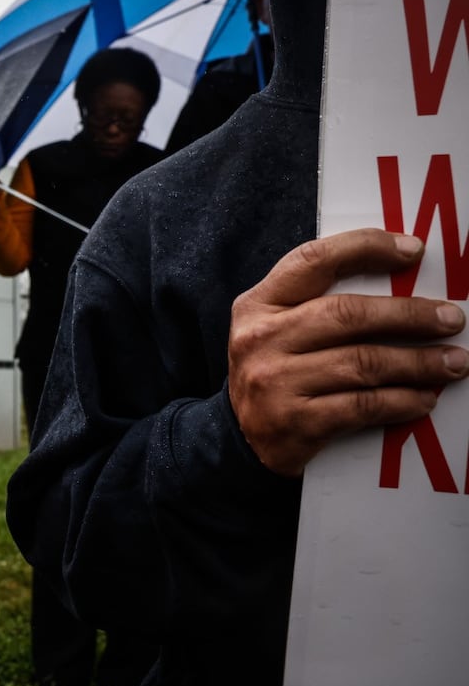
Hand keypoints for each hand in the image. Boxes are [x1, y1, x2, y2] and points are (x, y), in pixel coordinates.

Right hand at [228, 229, 468, 475]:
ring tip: (453, 362)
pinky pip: (362, 406)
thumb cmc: (273, 372)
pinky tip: (424, 399)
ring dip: (418, 363)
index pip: (313, 261)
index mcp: (258, 305)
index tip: (413, 250)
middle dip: (409, 315)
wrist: (238, 437)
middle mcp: (261, 339)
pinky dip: (402, 401)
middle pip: (347, 315)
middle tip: (452, 319)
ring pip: (362, 363)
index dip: (365, 248)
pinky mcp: (294, 422)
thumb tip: (401, 288)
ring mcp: (275, 382)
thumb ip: (318, 304)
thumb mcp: (276, 328)